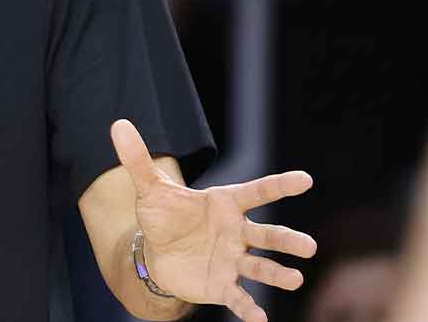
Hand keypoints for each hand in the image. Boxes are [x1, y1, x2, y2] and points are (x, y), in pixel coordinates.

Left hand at [111, 119, 317, 321]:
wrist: (156, 253)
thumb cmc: (164, 216)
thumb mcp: (149, 188)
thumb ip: (138, 159)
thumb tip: (119, 124)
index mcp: (225, 205)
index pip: (256, 192)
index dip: (279, 185)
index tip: (305, 179)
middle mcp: (237, 233)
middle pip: (267, 235)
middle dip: (288, 240)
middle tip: (309, 246)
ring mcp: (232, 261)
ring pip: (259, 268)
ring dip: (277, 274)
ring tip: (295, 279)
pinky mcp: (222, 285)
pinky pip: (238, 297)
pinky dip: (248, 308)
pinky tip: (260, 319)